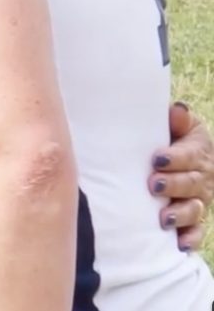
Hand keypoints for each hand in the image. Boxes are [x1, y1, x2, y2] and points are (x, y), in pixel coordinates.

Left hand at [149, 102, 212, 251]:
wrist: (189, 159)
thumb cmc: (175, 139)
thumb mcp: (182, 126)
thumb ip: (178, 119)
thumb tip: (176, 110)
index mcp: (197, 153)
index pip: (189, 156)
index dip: (176, 157)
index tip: (158, 158)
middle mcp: (202, 179)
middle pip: (191, 184)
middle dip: (173, 185)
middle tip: (153, 185)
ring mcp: (199, 201)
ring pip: (194, 210)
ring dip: (180, 214)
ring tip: (163, 218)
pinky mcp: (194, 220)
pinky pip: (196, 232)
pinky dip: (189, 239)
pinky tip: (179, 244)